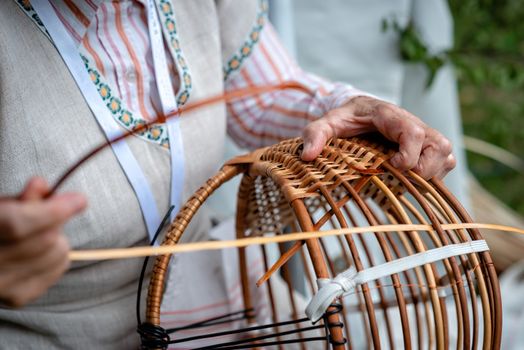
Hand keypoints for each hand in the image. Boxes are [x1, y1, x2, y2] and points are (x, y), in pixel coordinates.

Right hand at [0, 178, 86, 306]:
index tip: (79, 199)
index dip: (53, 211)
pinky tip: (39, 252)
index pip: (20, 224)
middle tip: (50, 212)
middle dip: (56, 221)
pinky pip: (58, 268)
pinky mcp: (19, 297)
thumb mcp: (2, 208)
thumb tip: (41, 185)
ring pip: (58, 254)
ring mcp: (3, 286)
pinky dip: (56, 255)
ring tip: (38, 234)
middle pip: (45, 239)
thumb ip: (21, 199)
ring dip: (56, 239)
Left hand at [301, 96, 455, 178]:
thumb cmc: (346, 118)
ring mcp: (422, 138)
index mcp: (390, 115)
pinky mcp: (425, 150)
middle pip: (440, 144)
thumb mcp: (327, 122)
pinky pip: (444, 163)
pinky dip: (434, 176)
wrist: (359, 113)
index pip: (413, 130)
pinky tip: (410, 181)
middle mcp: (412, 125)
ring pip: (446, 154)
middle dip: (426, 167)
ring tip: (407, 180)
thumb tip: (307, 156)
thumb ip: (315, 134)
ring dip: (432, 172)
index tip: (394, 165)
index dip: (410, 151)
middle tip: (402, 176)